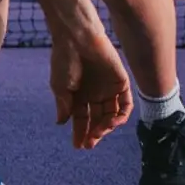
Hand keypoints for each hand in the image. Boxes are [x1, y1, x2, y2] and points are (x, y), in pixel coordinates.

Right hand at [50, 27, 132, 149]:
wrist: (77, 39)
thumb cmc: (64, 60)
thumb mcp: (59, 87)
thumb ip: (64, 106)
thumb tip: (62, 123)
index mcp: (78, 95)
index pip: (81, 118)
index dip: (80, 132)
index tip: (78, 146)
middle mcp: (94, 94)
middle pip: (97, 119)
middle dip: (94, 133)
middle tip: (89, 143)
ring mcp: (108, 89)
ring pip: (111, 114)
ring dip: (106, 126)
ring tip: (99, 132)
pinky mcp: (120, 82)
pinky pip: (125, 104)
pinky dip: (121, 115)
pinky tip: (112, 123)